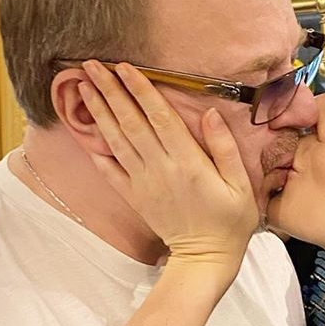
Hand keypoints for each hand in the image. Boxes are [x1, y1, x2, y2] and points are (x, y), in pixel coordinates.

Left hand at [78, 60, 258, 269]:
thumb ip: (224, 147)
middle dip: (111, 91)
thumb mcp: (241, 184)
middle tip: (92, 66)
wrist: (205, 259)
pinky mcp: (134, 196)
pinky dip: (96, 150)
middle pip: (131, 122)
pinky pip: (110, 171)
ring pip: (116, 141)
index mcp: (188, 161)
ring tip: (83, 87)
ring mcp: (143, 183)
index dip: (141, 89)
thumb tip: (210, 113)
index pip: (160, 116)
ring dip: (99, 112)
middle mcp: (160, 168)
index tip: (125, 67)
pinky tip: (85, 130)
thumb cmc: (230, 220)